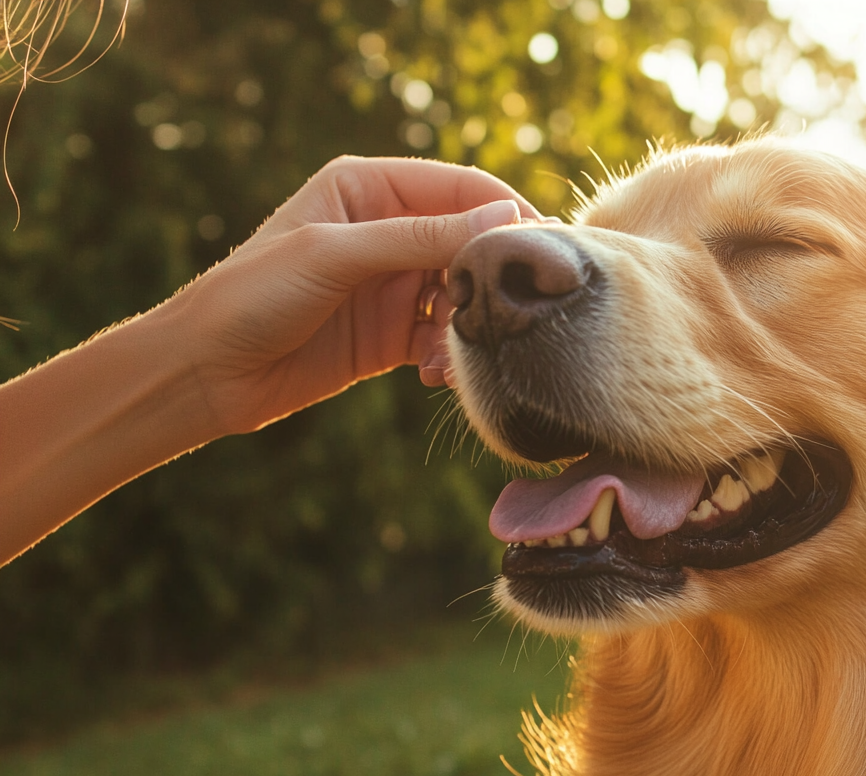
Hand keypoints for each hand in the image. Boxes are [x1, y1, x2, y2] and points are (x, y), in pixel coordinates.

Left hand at [170, 156, 539, 436]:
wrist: (203, 375)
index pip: (460, 188)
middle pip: (469, 244)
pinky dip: (450, 358)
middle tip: (511, 316)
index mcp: (369, 188)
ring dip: (471, 327)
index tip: (545, 249)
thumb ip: (419, 237)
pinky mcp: (392, 334)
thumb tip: (505, 218)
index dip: (505, 213)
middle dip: (491, 281)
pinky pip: (445, 339)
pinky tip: (434, 378)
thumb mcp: (335, 255)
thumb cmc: (251, 296)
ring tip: (458, 356)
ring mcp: (392, 284)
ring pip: (463, 296)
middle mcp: (387, 230)